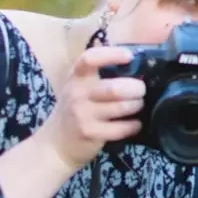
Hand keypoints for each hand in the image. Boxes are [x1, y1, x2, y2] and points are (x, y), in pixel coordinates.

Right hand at [38, 46, 145, 170]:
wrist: (55, 142)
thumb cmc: (76, 107)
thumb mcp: (79, 86)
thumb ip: (99, 72)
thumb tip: (134, 59)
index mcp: (77, 77)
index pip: (90, 59)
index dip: (112, 55)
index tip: (130, 56)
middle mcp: (77, 93)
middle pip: (115, 89)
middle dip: (136, 89)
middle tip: (141, 90)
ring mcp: (82, 115)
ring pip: (120, 107)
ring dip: (136, 106)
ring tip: (138, 105)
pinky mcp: (89, 133)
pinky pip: (120, 128)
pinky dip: (133, 125)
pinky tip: (135, 124)